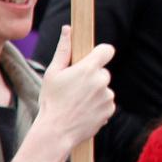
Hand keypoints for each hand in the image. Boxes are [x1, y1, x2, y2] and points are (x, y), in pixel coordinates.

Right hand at [35, 25, 114, 149]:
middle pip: (103, 72)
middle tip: (75, 88)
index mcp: (88, 69)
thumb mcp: (52, 73)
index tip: (94, 57)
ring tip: (77, 103)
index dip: (101, 52)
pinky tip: (84, 112)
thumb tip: (68, 29)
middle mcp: (101, 81)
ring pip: (104, 88)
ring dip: (95, 92)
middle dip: (92, 77)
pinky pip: (106, 103)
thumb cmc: (51, 101)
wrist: (56, 132)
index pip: (107, 50)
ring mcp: (107, 96)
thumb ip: (63, 50)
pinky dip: (98, 106)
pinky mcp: (110, 110)